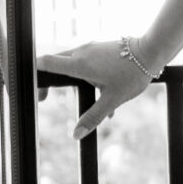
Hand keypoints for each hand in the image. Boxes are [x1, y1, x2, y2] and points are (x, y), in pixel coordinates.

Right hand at [37, 39, 159, 141]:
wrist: (152, 51)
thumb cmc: (132, 74)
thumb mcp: (112, 100)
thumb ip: (93, 117)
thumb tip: (75, 135)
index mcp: (79, 64)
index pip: (45, 62)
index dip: (33, 73)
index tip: (30, 88)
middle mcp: (81, 52)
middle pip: (55, 64)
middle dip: (49, 82)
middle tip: (44, 99)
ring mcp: (91, 48)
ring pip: (71, 63)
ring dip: (70, 81)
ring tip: (79, 99)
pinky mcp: (99, 48)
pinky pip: (85, 61)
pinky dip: (85, 75)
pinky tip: (101, 93)